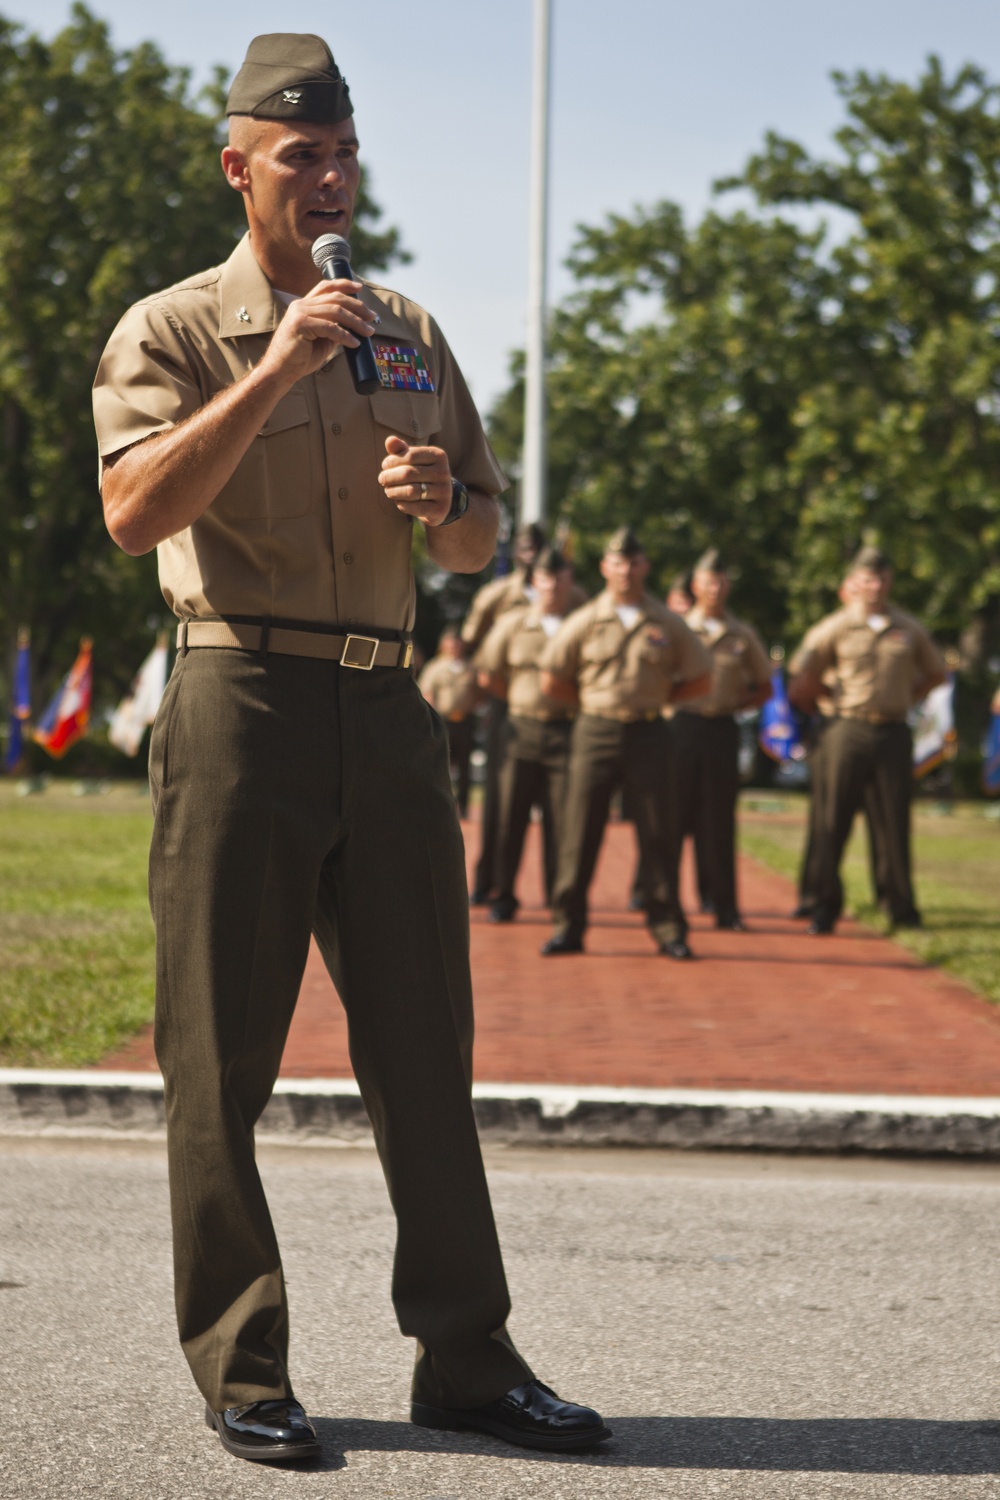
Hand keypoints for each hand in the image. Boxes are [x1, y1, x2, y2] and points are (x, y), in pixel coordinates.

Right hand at [261, 278, 377, 383]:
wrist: (280, 372)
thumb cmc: (300, 358)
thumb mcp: (322, 340)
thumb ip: (334, 329)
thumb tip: (354, 326)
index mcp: (304, 305)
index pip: (326, 287)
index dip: (344, 284)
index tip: (360, 288)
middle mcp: (301, 305)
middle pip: (335, 297)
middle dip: (357, 306)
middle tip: (372, 317)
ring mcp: (299, 313)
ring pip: (335, 311)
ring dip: (356, 321)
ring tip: (368, 332)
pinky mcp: (300, 324)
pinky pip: (329, 327)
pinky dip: (345, 335)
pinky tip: (355, 343)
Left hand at [379, 435, 452, 524]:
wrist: (439, 501)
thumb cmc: (420, 475)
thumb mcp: (412, 460)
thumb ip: (400, 450)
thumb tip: (390, 441)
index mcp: (438, 456)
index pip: (409, 455)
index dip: (392, 461)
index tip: (385, 466)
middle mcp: (444, 473)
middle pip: (408, 473)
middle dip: (389, 477)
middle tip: (382, 479)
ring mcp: (444, 492)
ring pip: (411, 492)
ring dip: (393, 491)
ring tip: (388, 491)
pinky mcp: (440, 509)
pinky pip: (415, 507)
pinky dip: (402, 505)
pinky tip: (398, 501)